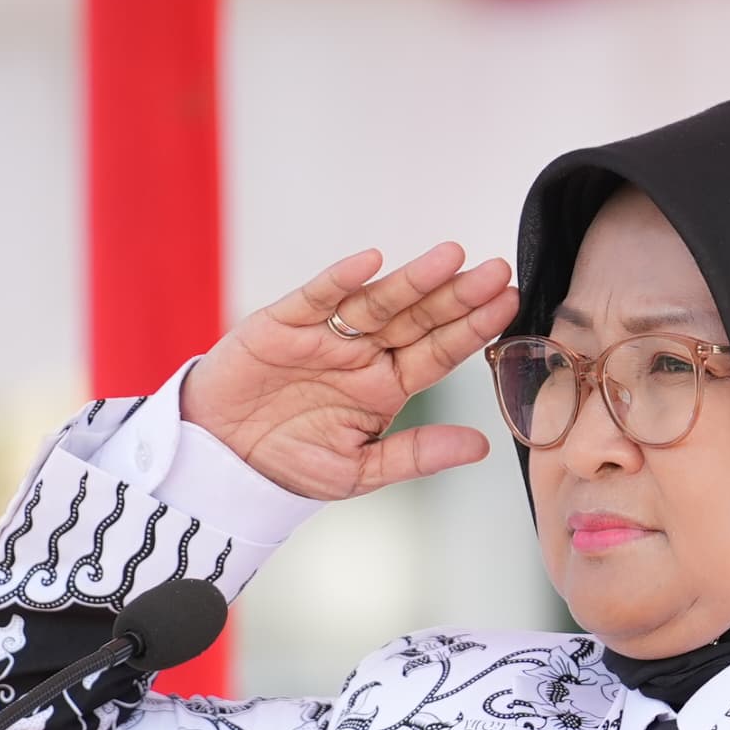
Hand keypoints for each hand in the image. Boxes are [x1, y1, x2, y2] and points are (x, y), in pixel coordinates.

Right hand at [181, 243, 517, 500]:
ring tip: (452, 258)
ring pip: (377, 301)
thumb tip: (479, 446)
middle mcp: (363, 353)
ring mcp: (326, 334)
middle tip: (496, 271)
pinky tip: (370, 263)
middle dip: (457, 295)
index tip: (508, 304)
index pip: (439, 352)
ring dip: (413, 279)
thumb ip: (415, 454)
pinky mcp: (284, 323)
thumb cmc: (289, 465)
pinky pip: (316, 297)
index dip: (472, 328)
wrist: (220, 462)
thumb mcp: (359, 471)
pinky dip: (340, 279)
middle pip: (418, 317)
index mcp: (387, 386)